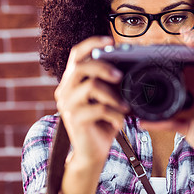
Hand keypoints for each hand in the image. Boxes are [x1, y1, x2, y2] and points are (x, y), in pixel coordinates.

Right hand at [55, 36, 128, 167]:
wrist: (93, 152)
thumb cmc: (103, 122)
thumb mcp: (108, 98)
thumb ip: (111, 82)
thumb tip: (128, 66)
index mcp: (72, 81)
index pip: (76, 54)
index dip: (92, 44)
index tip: (111, 41)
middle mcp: (65, 90)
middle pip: (81, 66)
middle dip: (104, 67)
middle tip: (120, 76)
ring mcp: (68, 105)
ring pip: (91, 86)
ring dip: (113, 95)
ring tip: (124, 106)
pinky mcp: (74, 119)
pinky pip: (99, 109)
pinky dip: (115, 114)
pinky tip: (120, 121)